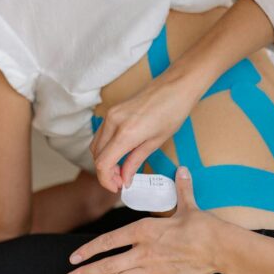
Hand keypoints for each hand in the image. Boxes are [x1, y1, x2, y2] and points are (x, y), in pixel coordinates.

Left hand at [63, 167, 223, 273]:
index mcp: (145, 230)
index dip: (89, 249)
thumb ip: (180, 189)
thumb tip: (182, 170)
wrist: (221, 247)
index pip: (109, 240)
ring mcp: (154, 270)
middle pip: (108, 264)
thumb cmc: (203, 225)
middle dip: (86, 272)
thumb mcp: (188, 205)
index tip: (74, 257)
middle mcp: (144, 251)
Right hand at [90, 74, 199, 191]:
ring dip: (105, 160)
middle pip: (96, 155)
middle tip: (122, 181)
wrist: (176, 86)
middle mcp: (114, 122)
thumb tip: (125, 178)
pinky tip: (121, 154)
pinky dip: (106, 147)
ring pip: (97, 145)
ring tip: (122, 169)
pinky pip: (102, 134)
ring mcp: (111, 114)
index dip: (106, 180)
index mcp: (126, 133)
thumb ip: (135, 161)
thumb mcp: (156, 142)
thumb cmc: (173, 112)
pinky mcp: (113, 110)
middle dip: (106, 172)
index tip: (118, 187)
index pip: (103, 163)